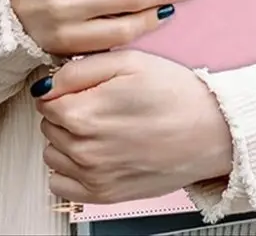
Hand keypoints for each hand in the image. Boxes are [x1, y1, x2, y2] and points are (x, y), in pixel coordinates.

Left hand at [34, 49, 233, 204]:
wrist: (210, 132)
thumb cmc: (175, 94)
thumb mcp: (129, 61)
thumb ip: (80, 69)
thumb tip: (47, 83)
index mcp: (84, 114)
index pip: (44, 99)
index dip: (62, 87)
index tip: (81, 85)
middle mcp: (84, 150)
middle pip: (48, 125)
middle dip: (66, 111)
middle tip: (98, 103)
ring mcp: (93, 176)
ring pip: (52, 153)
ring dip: (66, 139)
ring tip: (99, 127)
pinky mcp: (104, 195)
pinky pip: (60, 185)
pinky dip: (69, 169)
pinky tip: (93, 153)